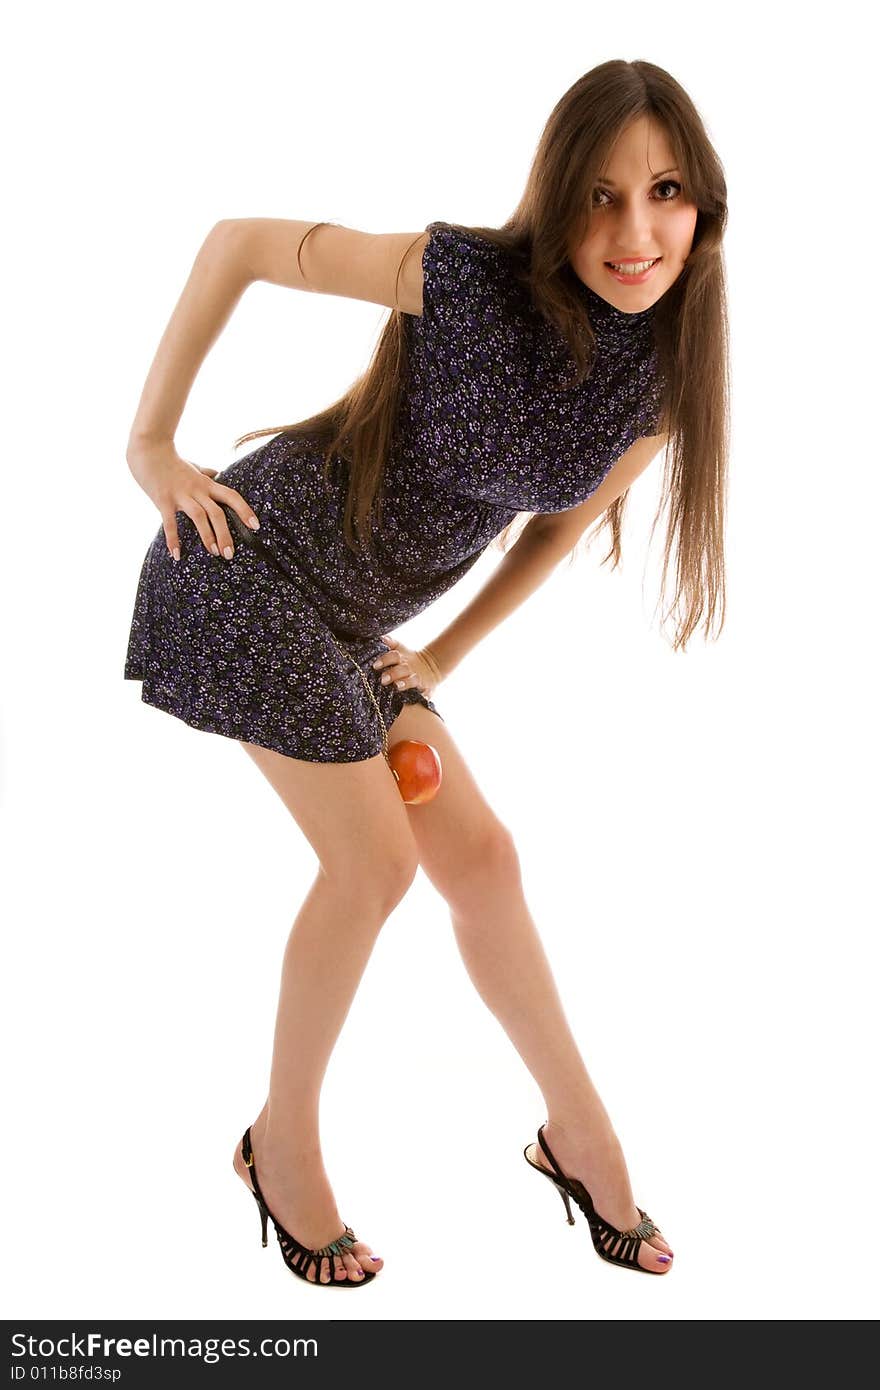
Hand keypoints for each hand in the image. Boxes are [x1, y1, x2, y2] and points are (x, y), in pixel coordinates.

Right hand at [127, 438, 259, 561]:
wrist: (149, 448)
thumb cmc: (171, 460)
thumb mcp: (192, 466)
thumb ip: (205, 472)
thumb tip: (217, 472)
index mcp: (206, 483)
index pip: (231, 496)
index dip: (245, 510)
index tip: (255, 526)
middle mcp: (197, 490)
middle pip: (217, 513)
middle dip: (225, 535)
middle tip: (230, 554)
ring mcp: (180, 495)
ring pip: (199, 517)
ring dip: (208, 537)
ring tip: (214, 553)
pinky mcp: (163, 500)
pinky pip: (170, 523)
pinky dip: (173, 540)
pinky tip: (177, 555)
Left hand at [372, 635, 443, 698]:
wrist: (431, 666)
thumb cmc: (408, 660)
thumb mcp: (400, 650)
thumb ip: (391, 643)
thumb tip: (382, 637)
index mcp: (402, 658)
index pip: (393, 656)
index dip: (385, 660)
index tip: (375, 665)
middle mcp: (409, 668)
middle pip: (401, 669)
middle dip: (392, 674)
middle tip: (383, 679)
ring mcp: (418, 679)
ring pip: (412, 680)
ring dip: (406, 683)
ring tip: (397, 686)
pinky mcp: (426, 689)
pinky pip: (426, 694)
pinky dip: (424, 697)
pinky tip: (422, 700)